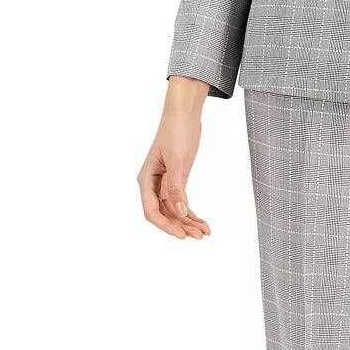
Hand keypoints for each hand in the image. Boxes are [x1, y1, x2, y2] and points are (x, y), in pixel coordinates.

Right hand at [138, 77, 210, 238]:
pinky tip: (202, 223)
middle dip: (180, 226)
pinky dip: (191, 213)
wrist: (184, 114)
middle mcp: (152, 184)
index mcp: (146, 179)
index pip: (151, 210)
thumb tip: (181, 211)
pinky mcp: (176, 180)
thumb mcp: (178, 160)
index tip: (181, 235)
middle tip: (198, 236)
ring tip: (204, 232)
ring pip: (174, 210)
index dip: (166, 225)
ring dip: (188, 222)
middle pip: (164, 214)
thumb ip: (178, 187)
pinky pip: (181, 202)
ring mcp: (164, 183)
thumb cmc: (176, 132)